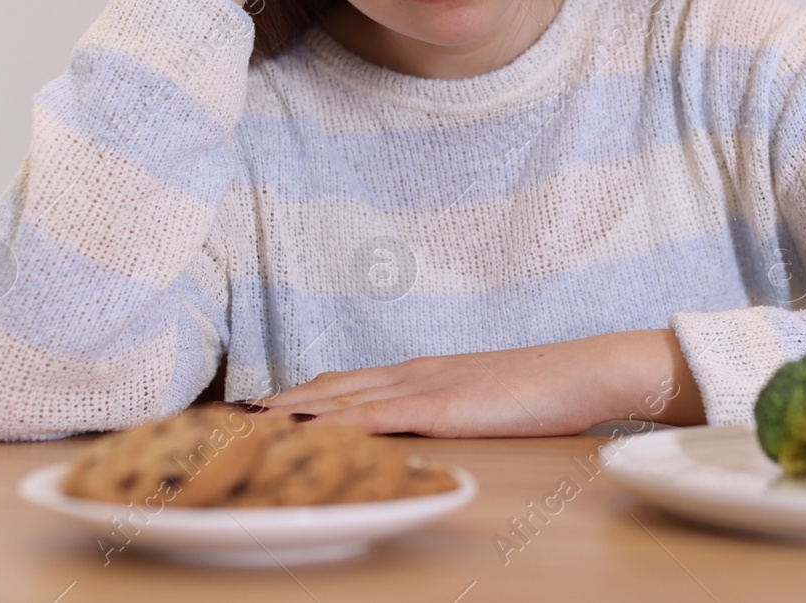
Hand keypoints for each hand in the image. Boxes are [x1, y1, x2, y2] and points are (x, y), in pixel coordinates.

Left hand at [254, 329, 705, 436]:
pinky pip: (376, 416)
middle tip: (217, 424)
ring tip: (237, 429)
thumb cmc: (543, 392)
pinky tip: (303, 433)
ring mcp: (425, 385)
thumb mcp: (481, 403)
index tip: (245, 414)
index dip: (289, 400)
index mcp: (418, 373)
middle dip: (270, 407)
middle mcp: (410, 373)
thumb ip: (442, 414)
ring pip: (338, 400)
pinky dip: (333, 425)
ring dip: (285, 414)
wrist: (588, 369)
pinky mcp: (443, 404)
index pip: (338, 386)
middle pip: (324, 390)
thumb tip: (410, 436)